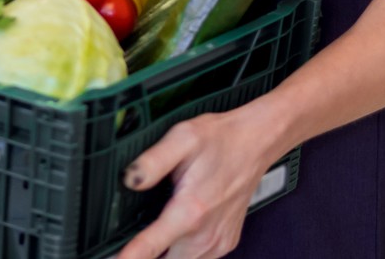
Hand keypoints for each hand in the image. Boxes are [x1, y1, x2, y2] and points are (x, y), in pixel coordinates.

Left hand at [116, 106, 283, 258]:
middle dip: (147, 254)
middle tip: (134, 239)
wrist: (256, 142)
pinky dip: (183, 252)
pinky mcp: (225, 244)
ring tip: (156, 232)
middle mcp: (205, 233)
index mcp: (190, 210)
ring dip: (166, 253)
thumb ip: (153, 161)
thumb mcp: (183, 138)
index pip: (150, 249)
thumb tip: (129, 180)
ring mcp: (217, 242)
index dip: (129, 258)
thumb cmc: (221, 139)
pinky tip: (179, 231)